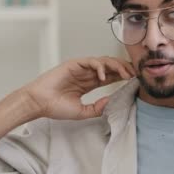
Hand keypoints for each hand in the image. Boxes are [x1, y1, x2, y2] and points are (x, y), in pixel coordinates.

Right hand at [21, 56, 135, 119]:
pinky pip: (91, 61)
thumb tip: (110, 101)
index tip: (135, 81)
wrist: (39, 103)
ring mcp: (80, 68)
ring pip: (103, 61)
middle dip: (124, 69)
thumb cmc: (55, 107)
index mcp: (88, 83)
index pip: (110, 76)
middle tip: (135, 75)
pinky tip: (103, 77)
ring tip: (125, 75)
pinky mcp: (73, 64)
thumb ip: (97, 108)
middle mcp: (86, 74)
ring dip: (116, 66)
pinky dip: (100, 66)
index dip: (123, 77)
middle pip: (110, 66)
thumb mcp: (81, 112)